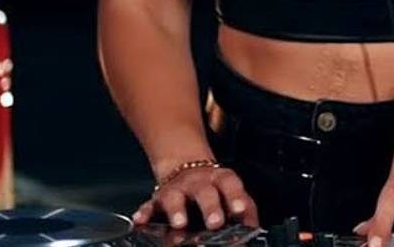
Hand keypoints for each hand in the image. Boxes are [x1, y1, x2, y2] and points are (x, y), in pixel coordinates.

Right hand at [133, 162, 255, 230]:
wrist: (185, 167)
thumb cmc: (213, 186)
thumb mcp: (231, 191)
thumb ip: (244, 207)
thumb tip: (253, 227)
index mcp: (220, 180)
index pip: (230, 185)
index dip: (235, 197)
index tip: (239, 210)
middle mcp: (198, 182)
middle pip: (205, 192)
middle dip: (210, 207)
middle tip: (215, 223)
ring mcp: (177, 189)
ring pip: (175, 198)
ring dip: (177, 211)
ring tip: (180, 224)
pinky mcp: (158, 199)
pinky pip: (150, 206)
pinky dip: (145, 213)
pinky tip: (141, 220)